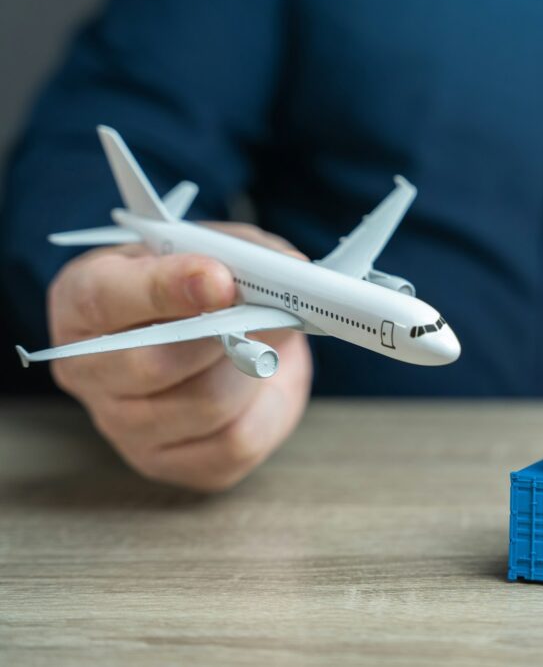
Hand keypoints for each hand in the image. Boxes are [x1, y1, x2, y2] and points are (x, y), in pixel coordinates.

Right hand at [46, 223, 312, 491]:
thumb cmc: (207, 290)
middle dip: (222, 337)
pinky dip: (264, 410)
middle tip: (265, 314)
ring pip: (204, 405)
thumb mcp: (219, 251)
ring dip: (251, 372)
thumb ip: (246, 255)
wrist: (225, 342)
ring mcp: (121, 425)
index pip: (104, 299)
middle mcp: (87, 370)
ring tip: (263, 348)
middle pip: (151, 364)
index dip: (165, 288)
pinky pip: (232, 443)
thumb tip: (288, 271)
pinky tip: (259, 388)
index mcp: (83, 301)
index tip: (220, 280)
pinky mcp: (167, 462)